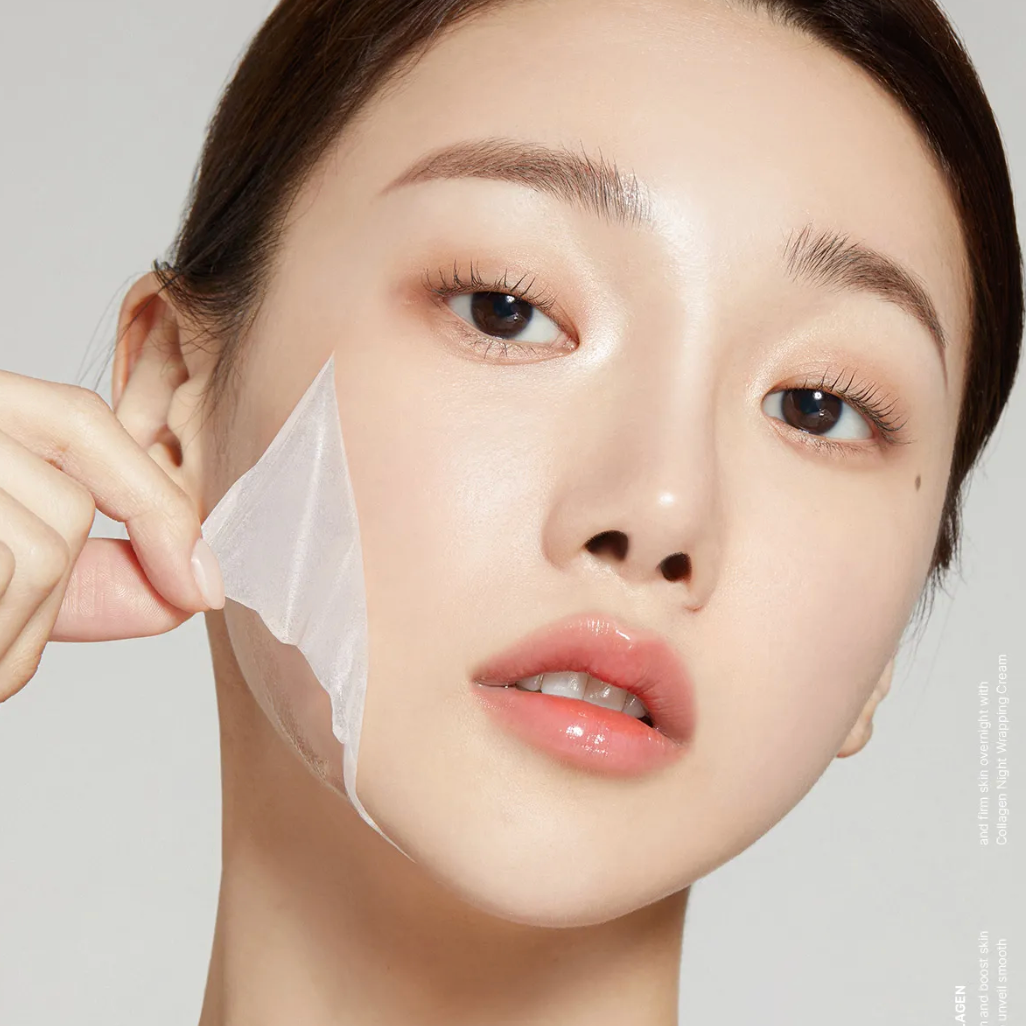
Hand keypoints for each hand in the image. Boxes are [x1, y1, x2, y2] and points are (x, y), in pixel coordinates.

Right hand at [0, 369, 222, 701]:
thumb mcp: (2, 563)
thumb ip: (90, 573)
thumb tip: (189, 594)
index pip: (80, 421)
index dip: (155, 506)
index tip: (204, 592)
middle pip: (68, 500)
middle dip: (64, 595)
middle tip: (11, 654)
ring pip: (41, 547)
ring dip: (22, 631)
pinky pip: (9, 571)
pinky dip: (4, 647)